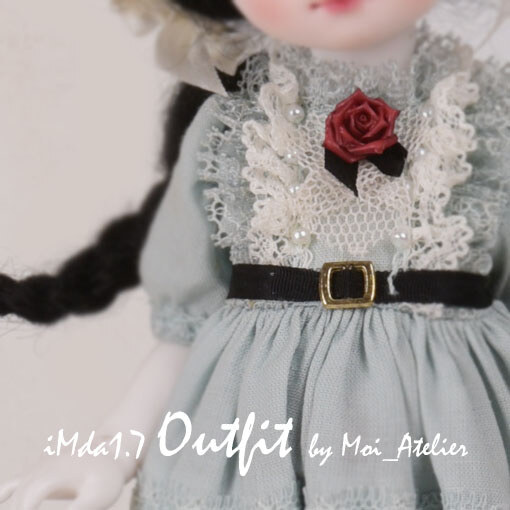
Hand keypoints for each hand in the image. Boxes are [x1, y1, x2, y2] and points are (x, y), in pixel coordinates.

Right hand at [0, 451, 133, 509]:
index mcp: (49, 477)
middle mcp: (38, 472)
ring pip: (14, 495)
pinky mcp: (39, 473)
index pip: (25, 506)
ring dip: (15, 509)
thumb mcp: (97, 497)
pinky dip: (3, 495)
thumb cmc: (108, 476)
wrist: (114, 452)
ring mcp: (36, 470)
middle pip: (19, 503)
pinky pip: (12, 485)